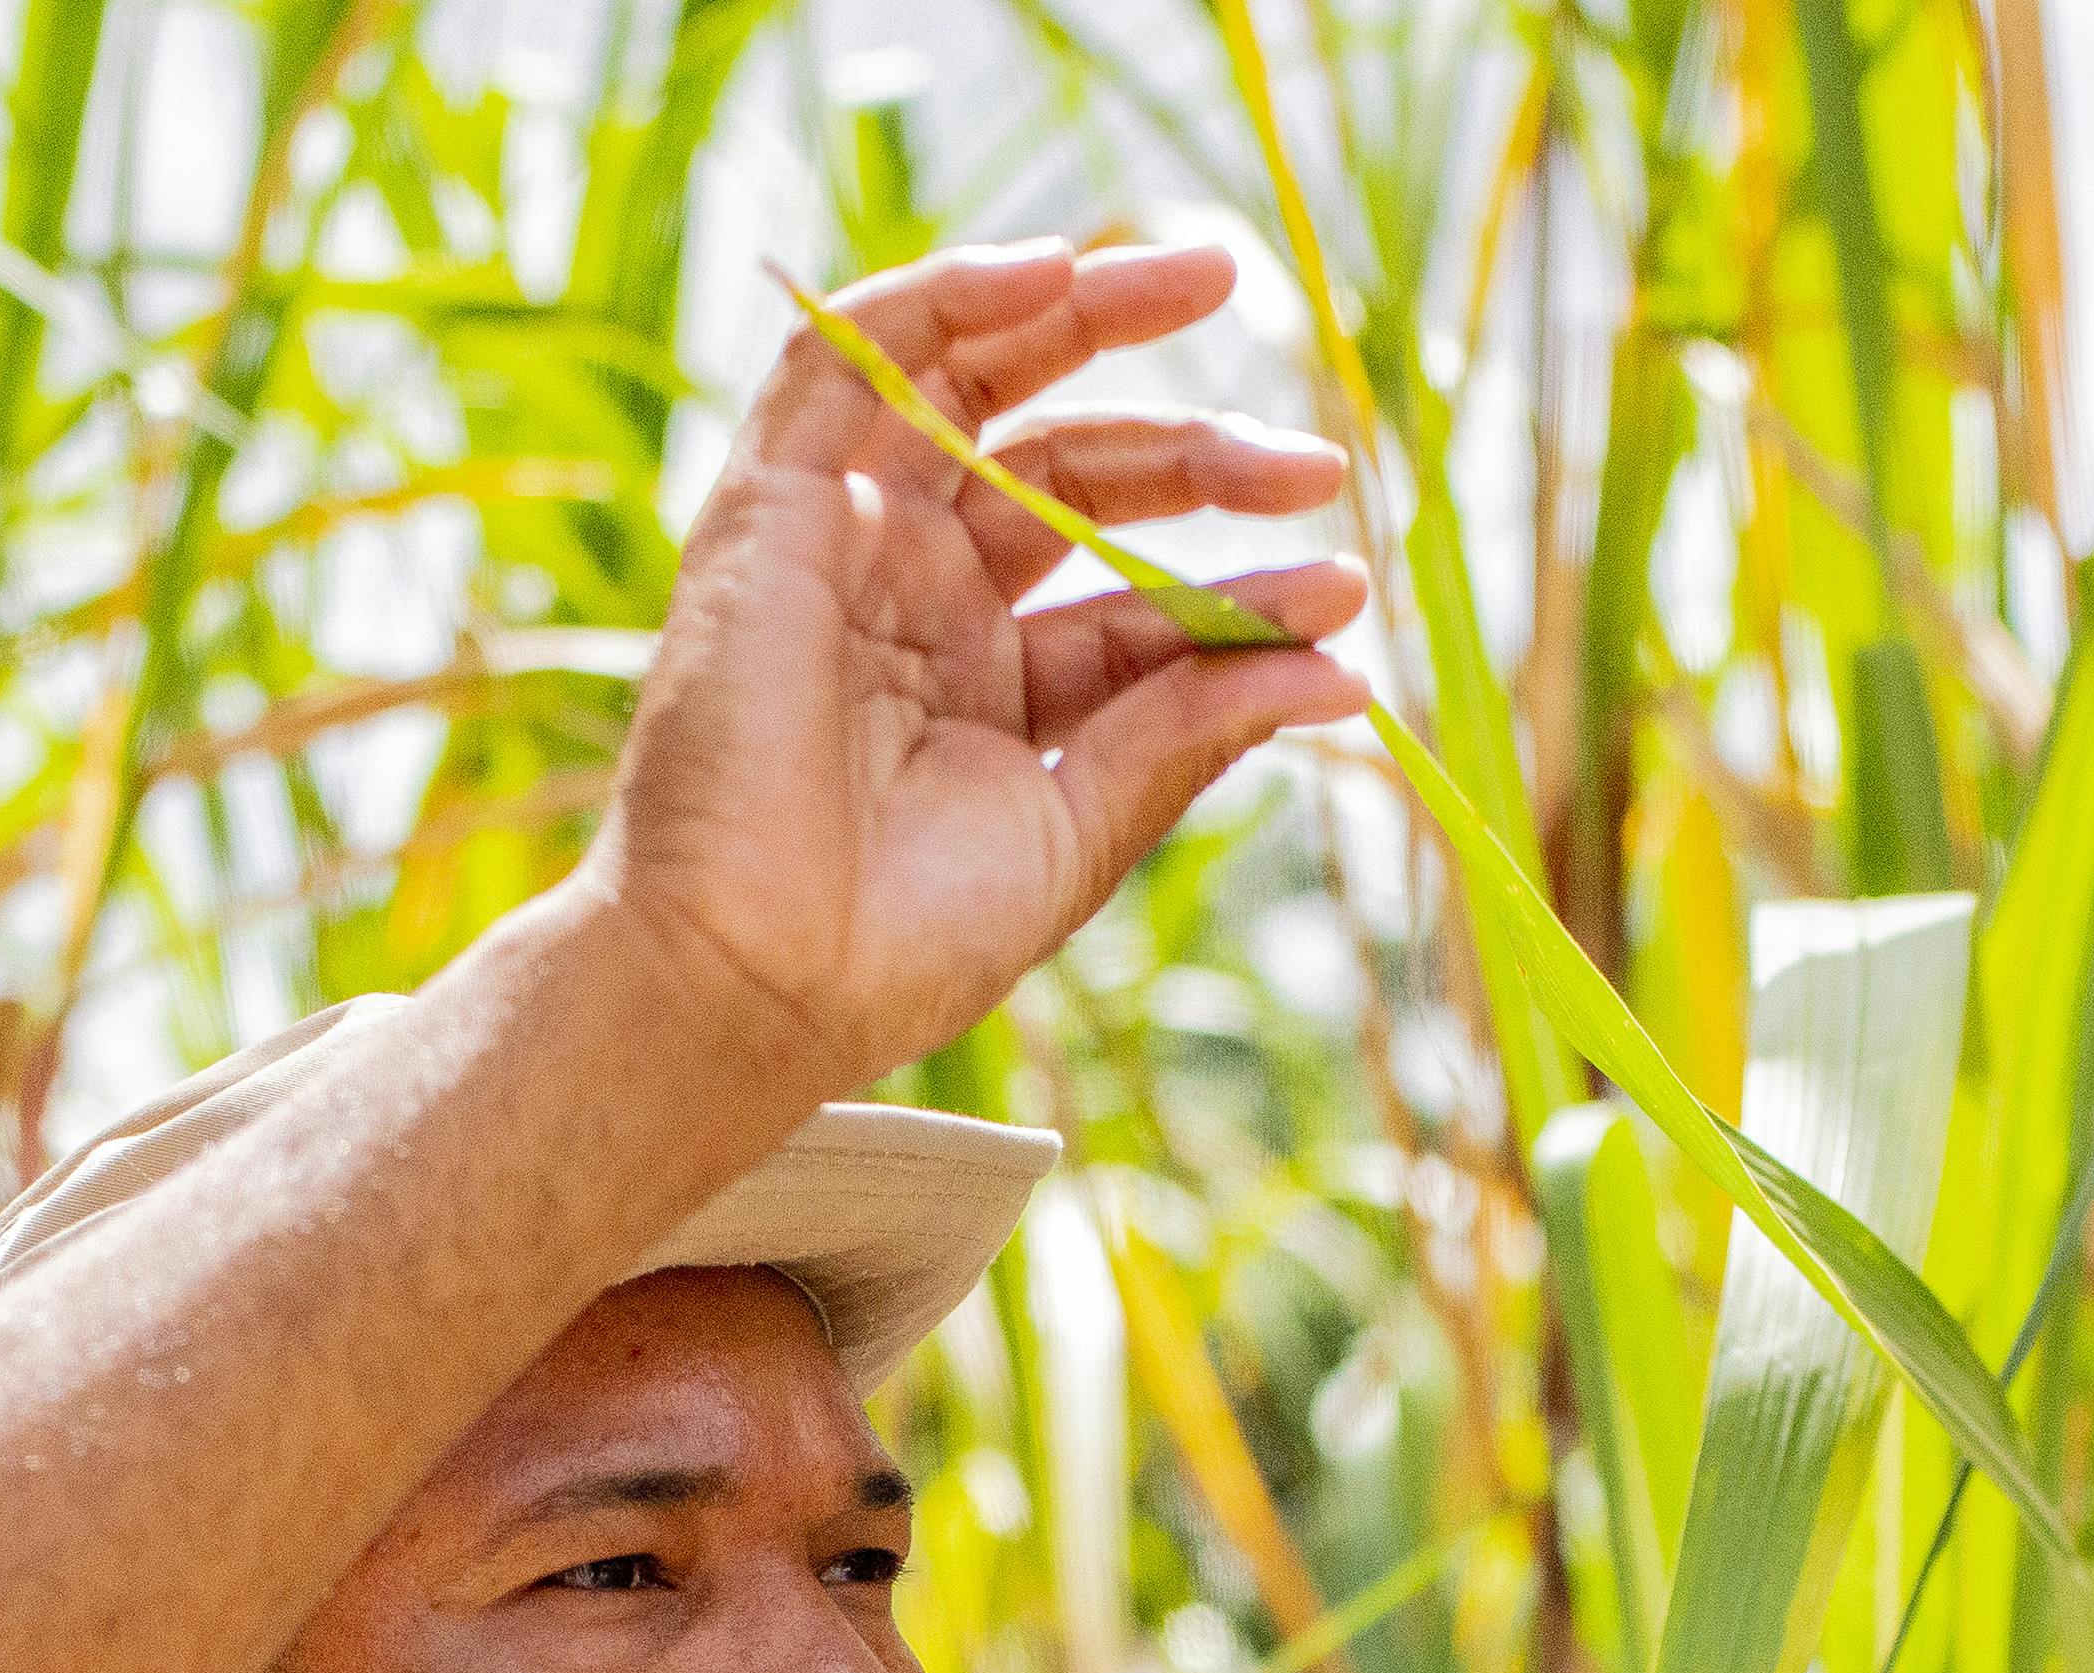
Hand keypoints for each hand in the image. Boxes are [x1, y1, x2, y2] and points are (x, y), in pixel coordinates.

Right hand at [583, 239, 1370, 1094]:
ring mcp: (848, 544)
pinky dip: (943, 296)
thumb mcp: (1073, 829)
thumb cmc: (893, 945)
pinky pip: (846, 356)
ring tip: (1210, 277)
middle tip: (1312, 463)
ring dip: (1087, 312)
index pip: (1133, 605)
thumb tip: (1342, 673)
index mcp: (988, 689)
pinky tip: (1052, 272)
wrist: (751, 978)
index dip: (1237, 592)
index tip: (1338, 594)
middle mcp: (919, 600)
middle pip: (1073, 473)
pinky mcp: (770, 504)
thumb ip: (1187, 735)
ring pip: (973, 381)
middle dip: (1198, 451)